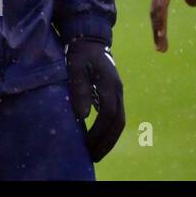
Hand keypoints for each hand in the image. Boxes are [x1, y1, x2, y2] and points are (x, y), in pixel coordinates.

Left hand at [66, 38, 124, 161]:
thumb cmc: (80, 53)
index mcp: (109, 84)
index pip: (108, 114)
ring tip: (96, 153)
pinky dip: (109, 131)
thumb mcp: (75, 67)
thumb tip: (82, 115)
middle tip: (93, 157)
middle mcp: (117, 90)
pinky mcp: (114, 93)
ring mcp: (118, 92)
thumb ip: (79, 89)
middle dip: (107, 142)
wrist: (90, 39)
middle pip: (118, 122)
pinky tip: (98, 139)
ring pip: (119, 120)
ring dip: (109, 139)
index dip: (98, 132)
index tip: (86, 145)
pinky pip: (116, 116)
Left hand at [151, 0, 195, 52]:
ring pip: (156, 12)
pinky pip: (161, 7)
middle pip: (155, 13)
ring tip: (160, 46)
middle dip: (157, 30)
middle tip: (159, 48)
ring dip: (158, 30)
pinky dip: (160, 21)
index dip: (159, 22)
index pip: (159, 7)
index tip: (160, 37)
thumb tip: (191, 5)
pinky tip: (161, 33)